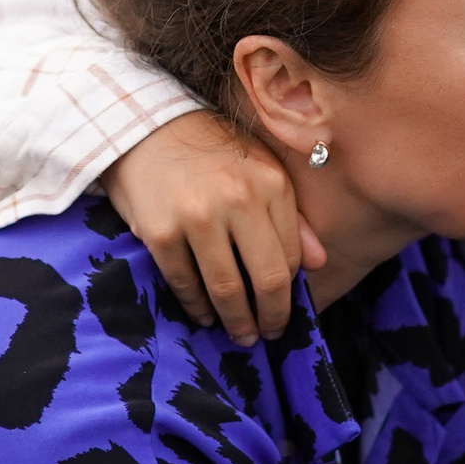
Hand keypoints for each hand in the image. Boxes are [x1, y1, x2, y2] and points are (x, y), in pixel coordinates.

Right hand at [98, 110, 325, 341]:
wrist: (144, 128)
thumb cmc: (210, 152)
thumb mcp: (260, 170)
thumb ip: (292, 217)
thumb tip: (320, 262)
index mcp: (271, 184)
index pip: (291, 256)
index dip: (291, 292)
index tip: (286, 310)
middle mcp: (238, 200)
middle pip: (267, 279)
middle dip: (271, 316)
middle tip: (269, 334)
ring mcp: (197, 217)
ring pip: (226, 288)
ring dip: (236, 321)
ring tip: (241, 335)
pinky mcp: (161, 232)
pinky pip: (185, 283)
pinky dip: (196, 306)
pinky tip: (203, 315)